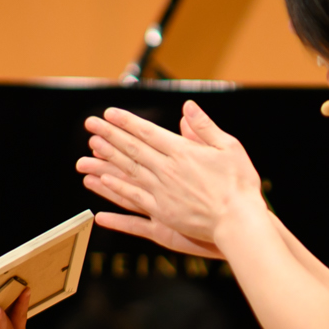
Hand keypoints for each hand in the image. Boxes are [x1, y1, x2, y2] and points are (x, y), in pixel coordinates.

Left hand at [76, 100, 260, 256]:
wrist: (239, 221)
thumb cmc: (239, 184)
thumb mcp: (229, 147)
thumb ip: (204, 127)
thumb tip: (188, 107)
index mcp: (182, 152)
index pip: (147, 132)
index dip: (126, 122)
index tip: (110, 114)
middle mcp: (167, 170)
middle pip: (132, 149)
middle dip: (109, 135)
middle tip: (91, 125)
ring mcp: (161, 193)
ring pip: (128, 173)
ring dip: (106, 161)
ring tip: (88, 152)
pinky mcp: (162, 214)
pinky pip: (133, 201)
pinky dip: (116, 193)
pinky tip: (101, 188)